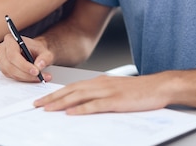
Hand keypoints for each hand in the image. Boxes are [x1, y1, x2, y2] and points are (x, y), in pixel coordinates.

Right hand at [0, 33, 53, 82]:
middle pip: (11, 66)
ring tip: (40, 77)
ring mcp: (2, 60)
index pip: (13, 55)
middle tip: (39, 76)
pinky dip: (24, 79)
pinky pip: (12, 77)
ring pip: (11, 73)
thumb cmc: (37, 49)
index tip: (36, 71)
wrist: (35, 52)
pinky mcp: (4, 69)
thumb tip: (39, 65)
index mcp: (10, 40)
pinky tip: (33, 77)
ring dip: (26, 78)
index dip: (24, 65)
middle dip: (26, 74)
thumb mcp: (45, 52)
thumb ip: (44, 58)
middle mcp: (3, 49)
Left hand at [33, 74, 168, 114]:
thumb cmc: (139, 90)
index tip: (43, 100)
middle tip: (37, 105)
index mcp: (99, 81)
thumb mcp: (116, 89)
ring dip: (61, 103)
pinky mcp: (116, 101)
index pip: (72, 87)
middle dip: (52, 98)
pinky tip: (72, 113)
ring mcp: (107, 92)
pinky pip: (95, 105)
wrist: (158, 87)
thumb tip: (83, 105)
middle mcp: (100, 84)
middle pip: (71, 91)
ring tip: (47, 109)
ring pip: (78, 97)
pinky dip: (81, 109)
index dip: (56, 93)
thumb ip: (100, 94)